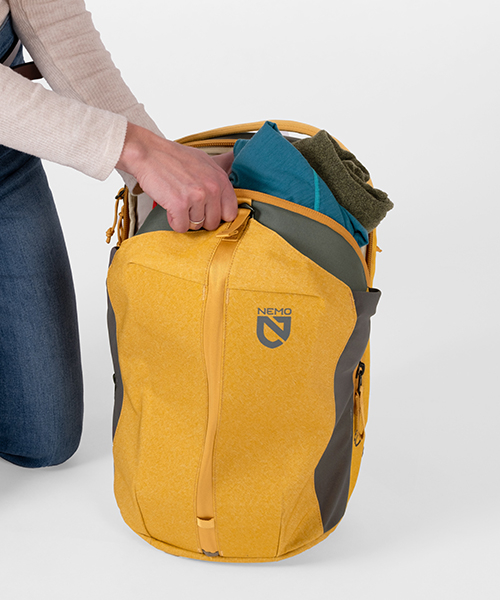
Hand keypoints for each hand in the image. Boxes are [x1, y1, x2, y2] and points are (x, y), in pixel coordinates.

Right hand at [116, 123, 236, 231]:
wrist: (148, 152)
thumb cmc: (173, 158)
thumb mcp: (204, 163)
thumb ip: (217, 181)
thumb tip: (226, 199)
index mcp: (220, 179)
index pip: (231, 213)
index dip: (218, 216)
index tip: (208, 213)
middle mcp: (212, 188)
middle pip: (213, 223)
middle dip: (200, 219)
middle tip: (188, 206)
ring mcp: (196, 197)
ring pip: (196, 226)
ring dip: (185, 218)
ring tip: (177, 201)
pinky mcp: (179, 205)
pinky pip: (181, 227)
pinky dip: (174, 221)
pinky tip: (170, 207)